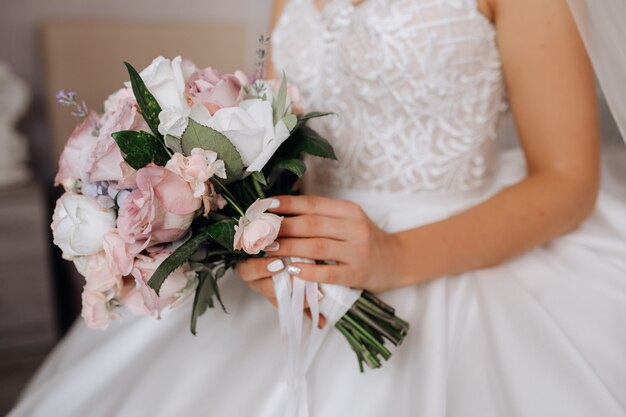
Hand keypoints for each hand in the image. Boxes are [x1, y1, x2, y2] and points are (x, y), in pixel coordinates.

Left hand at [236, 195, 401, 304]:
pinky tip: (291, 271)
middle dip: (282, 227)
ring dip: (290, 247)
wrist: (396, 261)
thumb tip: (280, 211)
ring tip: (269, 249)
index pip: (313, 204)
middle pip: (312, 224)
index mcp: (349, 210)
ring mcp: (358, 251)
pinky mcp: (358, 274)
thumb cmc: (364, 240)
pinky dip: (309, 271)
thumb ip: (321, 215)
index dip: (287, 204)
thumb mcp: (348, 220)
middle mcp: (355, 228)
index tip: (264, 206)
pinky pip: (329, 273)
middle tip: (259, 231)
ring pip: (318, 247)